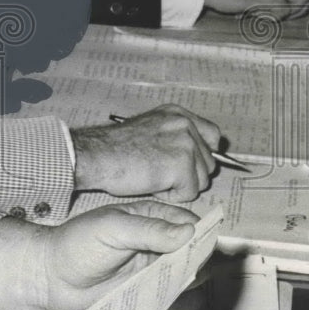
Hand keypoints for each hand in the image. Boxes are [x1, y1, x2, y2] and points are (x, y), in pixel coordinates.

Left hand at [0, 200, 197, 309]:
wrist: (51, 278)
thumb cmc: (76, 244)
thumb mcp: (111, 228)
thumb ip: (149, 230)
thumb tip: (188, 231)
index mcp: (153, 218)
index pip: (191, 224)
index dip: (203, 236)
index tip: (202, 251)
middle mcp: (160, 245)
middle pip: (198, 254)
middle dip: (200, 265)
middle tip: (184, 274)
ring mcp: (157, 273)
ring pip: (192, 281)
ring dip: (192, 288)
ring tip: (173, 291)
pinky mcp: (150, 298)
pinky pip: (176, 305)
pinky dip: (179, 308)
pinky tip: (166, 307)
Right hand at [72, 104, 220, 200]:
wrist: (95, 155)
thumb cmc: (114, 148)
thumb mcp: (149, 129)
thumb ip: (174, 136)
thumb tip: (197, 156)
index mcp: (177, 114)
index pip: (213, 136)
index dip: (203, 155)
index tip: (188, 164)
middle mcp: (184, 124)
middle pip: (209, 163)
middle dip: (188, 174)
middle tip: (159, 172)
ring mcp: (185, 143)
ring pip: (201, 180)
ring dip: (179, 186)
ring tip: (153, 177)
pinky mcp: (181, 165)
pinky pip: (189, 193)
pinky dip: (171, 196)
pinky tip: (152, 185)